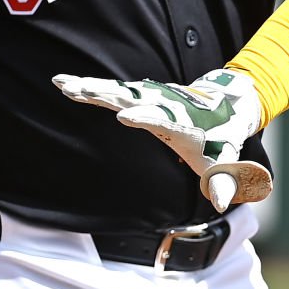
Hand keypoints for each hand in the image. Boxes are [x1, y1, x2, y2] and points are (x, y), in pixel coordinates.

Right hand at [53, 69, 271, 207]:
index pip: (161, 120)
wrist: (225, 105)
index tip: (125, 116)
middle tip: (80, 92)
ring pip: (116, 91)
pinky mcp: (141, 94)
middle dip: (107, 96)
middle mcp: (163, 105)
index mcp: (181, 122)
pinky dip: (89, 86)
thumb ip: (223, 182)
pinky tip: (64, 83)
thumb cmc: (221, 138)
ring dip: (90, 88)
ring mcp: (151, 97)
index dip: (145, 118)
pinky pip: (111, 90)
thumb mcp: (224, 161)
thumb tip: (222, 205)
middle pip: (131, 99)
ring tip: (62, 84)